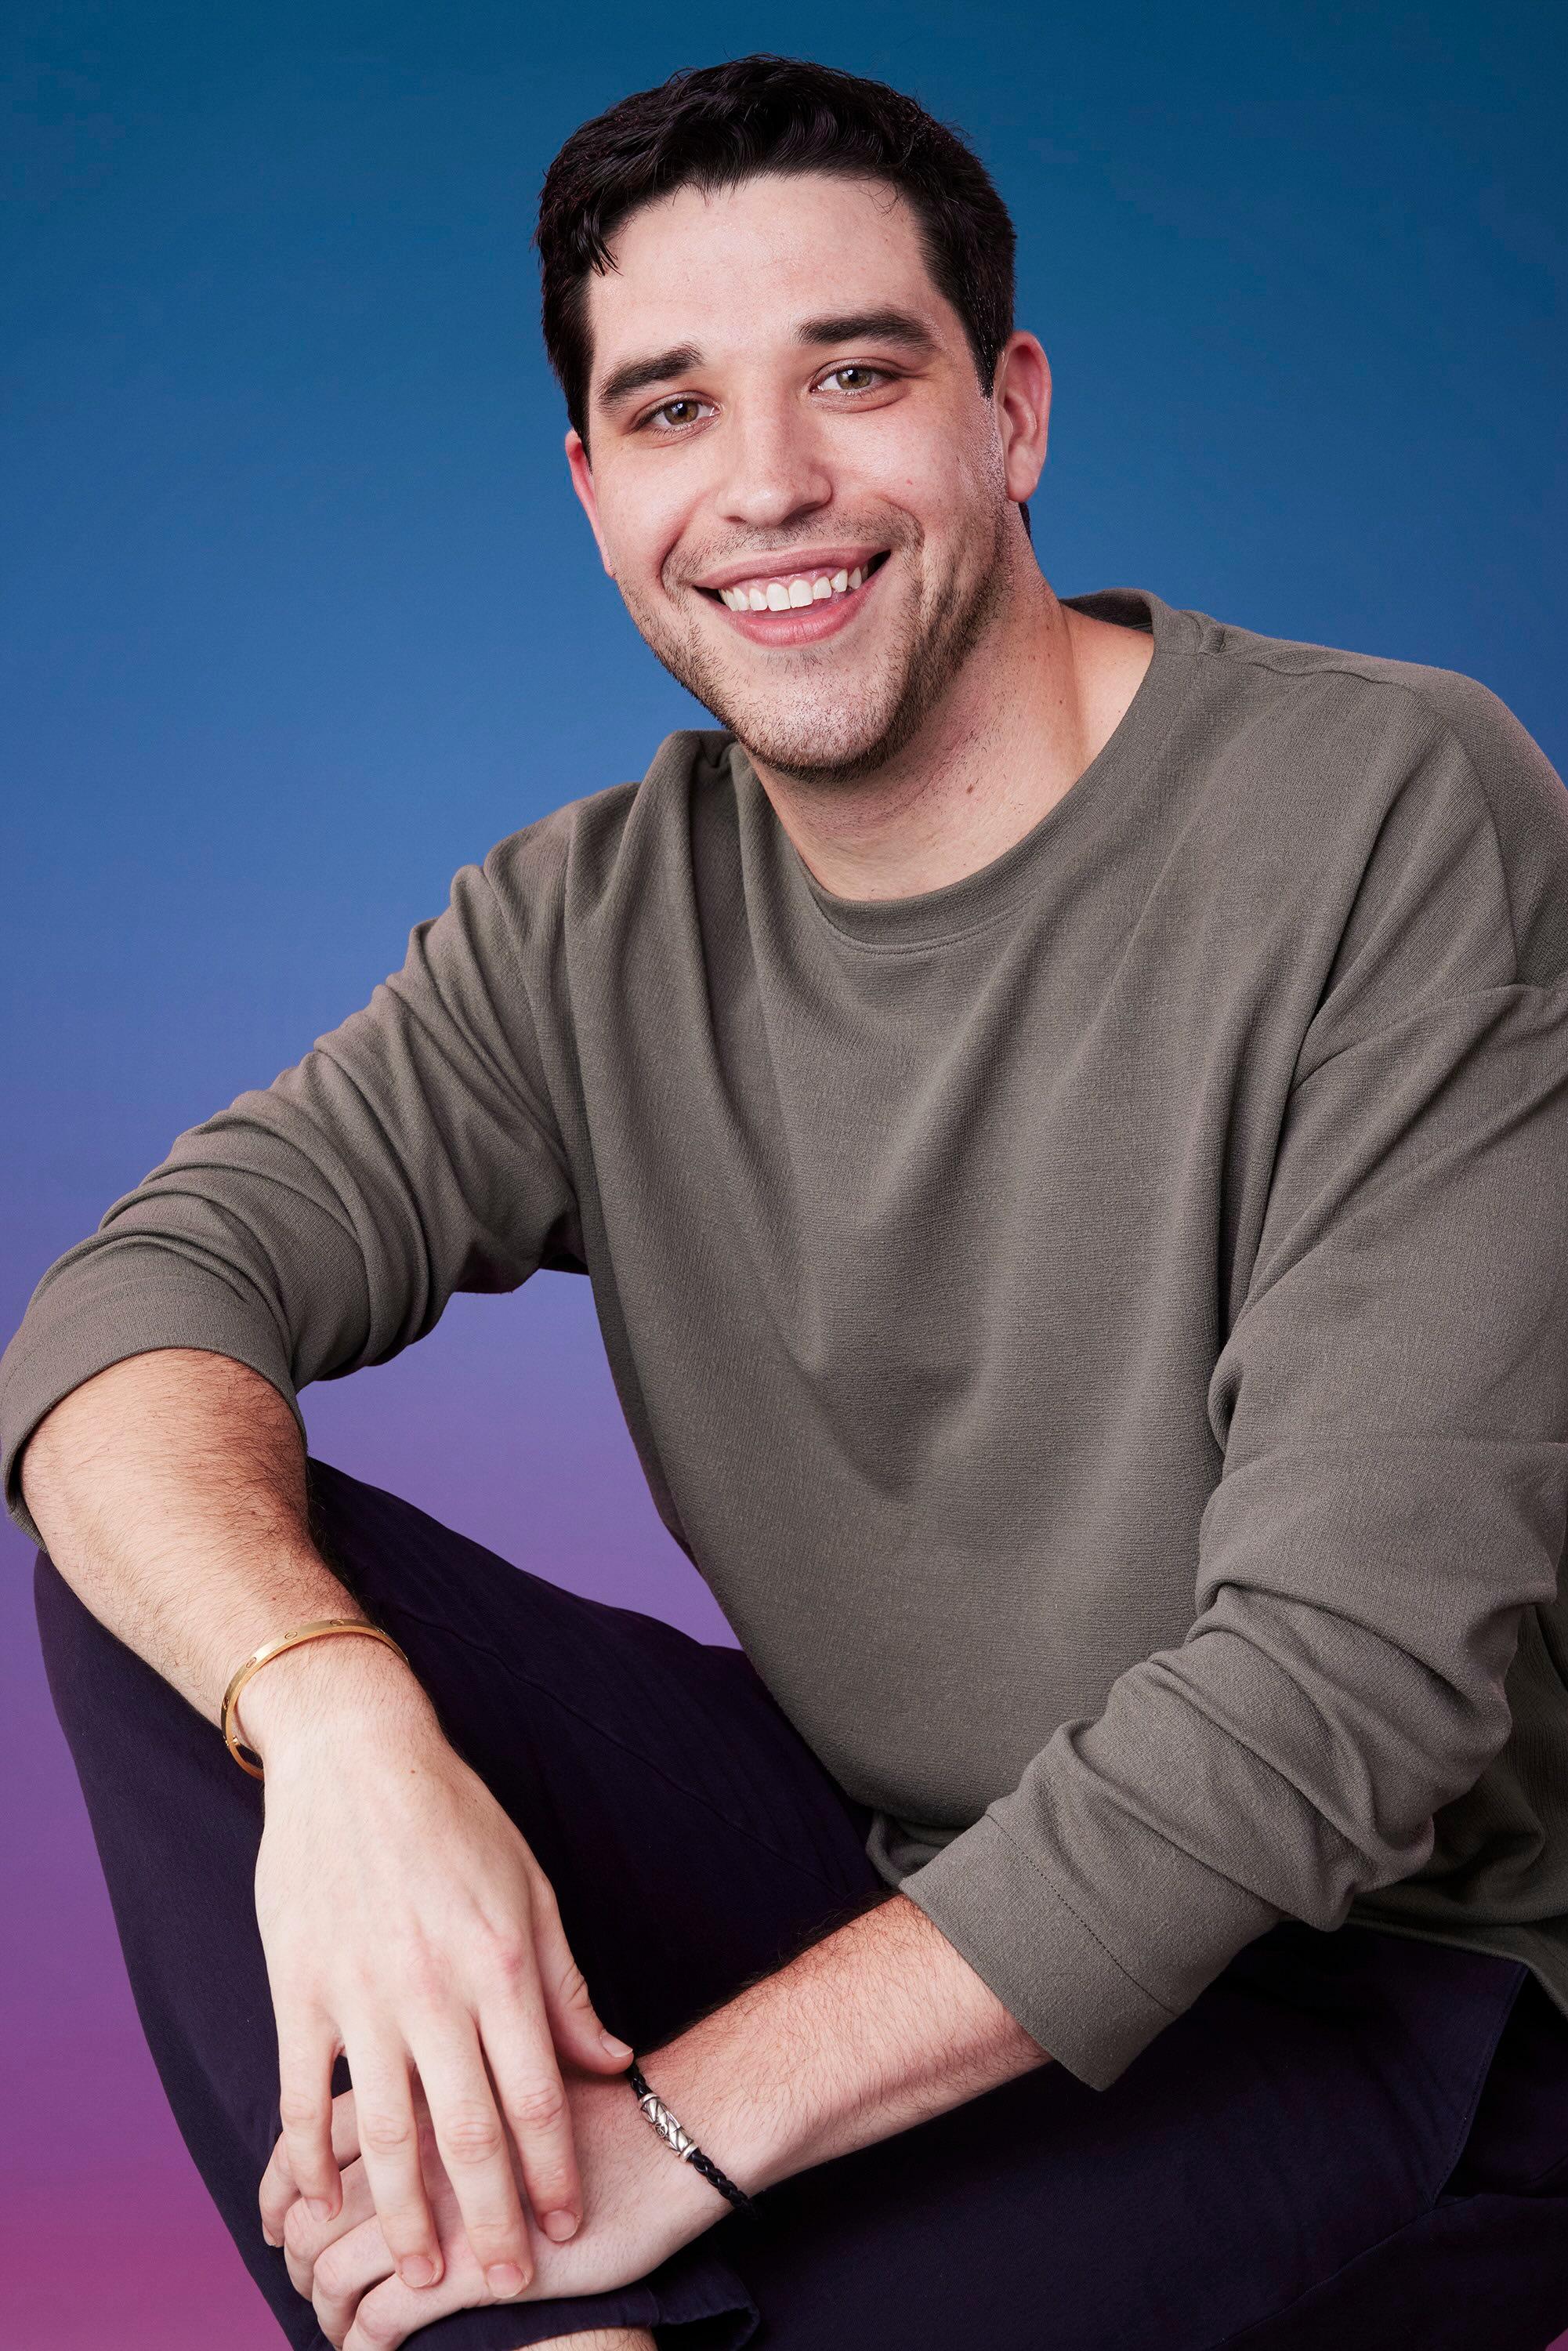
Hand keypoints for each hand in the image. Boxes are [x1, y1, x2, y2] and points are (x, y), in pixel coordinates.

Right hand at [250, 1669, 633, 2304]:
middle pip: (467, 2130)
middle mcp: (432, 1987)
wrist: (356, 1754)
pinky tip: (319, 2208)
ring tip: (422, 2274)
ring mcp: (360, 1992)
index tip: (567, 2230)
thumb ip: (565, 1985)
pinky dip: (309, 2158)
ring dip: (406, 2212)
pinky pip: (303, 2093)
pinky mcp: (300, 1988)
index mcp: (498, 1962)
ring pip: (386, 2130)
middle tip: (507, 2286)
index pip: (536, 2093)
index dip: (552, 2171)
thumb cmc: (455, 1817)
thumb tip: (611, 2059)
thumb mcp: (529, 1890)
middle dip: (491, 2219)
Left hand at [261, 2072, 724, 2349]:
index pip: (310, 2136)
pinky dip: (363, 2345)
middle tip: (304, 2286)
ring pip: (333, 2270)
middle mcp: (413, 2139)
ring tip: (336, 2330)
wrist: (666, 2141)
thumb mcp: (508, 2063)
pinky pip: (381, 2319)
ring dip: (324, 2311)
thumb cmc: (594, 2106)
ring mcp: (437, 2204)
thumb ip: (448, 2072)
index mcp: (418, 2080)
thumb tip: (396, 2111)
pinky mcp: (467, 2265)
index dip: (283, 2189)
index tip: (281, 2223)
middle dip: (296, 2261)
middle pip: (312, 2210)